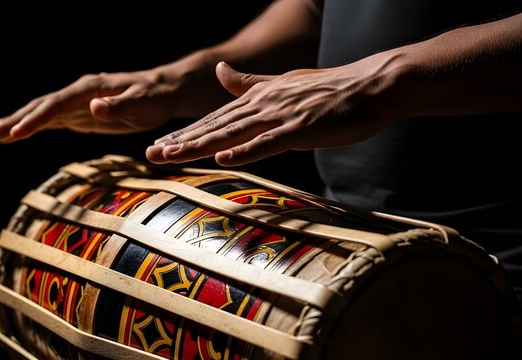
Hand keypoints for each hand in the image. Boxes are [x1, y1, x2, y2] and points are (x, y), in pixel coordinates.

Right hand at [0, 70, 181, 142]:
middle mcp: (79, 93)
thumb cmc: (156, 97)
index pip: (57, 105)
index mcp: (90, 89)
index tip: (17, 133)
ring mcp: (78, 103)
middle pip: (42, 107)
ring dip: (17, 123)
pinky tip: (16, 134)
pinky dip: (33, 127)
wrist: (164, 91)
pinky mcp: (81, 115)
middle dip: (16, 120)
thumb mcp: (143, 103)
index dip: (36, 119)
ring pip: (43, 113)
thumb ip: (118, 106)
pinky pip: (53, 121)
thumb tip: (94, 107)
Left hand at [146, 59, 399, 165]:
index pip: (215, 119)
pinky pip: (269, 142)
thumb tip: (221, 71)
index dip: (187, 132)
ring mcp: (281, 117)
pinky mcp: (302, 129)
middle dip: (182, 141)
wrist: (371, 85)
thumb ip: (250, 82)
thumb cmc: (330, 90)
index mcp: (258, 98)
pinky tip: (222, 159)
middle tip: (151, 154)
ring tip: (172, 156)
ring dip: (201, 146)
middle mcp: (263, 105)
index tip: (161, 144)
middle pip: (215, 127)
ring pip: (233, 134)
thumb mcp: (283, 83)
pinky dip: (246, 151)